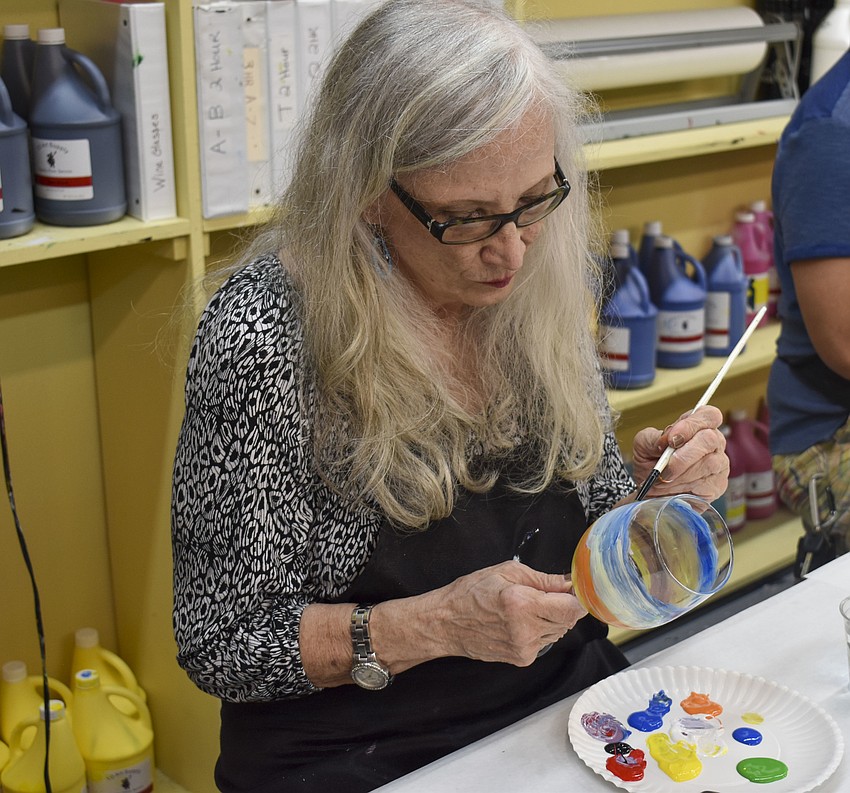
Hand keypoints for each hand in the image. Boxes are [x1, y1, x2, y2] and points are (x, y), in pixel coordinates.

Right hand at [432, 560, 586, 666]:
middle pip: (568, 620)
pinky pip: (545, 642)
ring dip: (551, 619)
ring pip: (559, 631)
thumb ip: (544, 579)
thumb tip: (571, 583)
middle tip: (541, 595)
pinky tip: (519, 623)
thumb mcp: (507, 572)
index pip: (572, 608)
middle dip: (562, 606)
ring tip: (525, 609)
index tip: (573, 591)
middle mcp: (526, 630)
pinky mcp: (522, 659)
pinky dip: (539, 631)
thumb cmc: (472, 593)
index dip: (577, 598)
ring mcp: (525, 648)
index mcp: (523, 604)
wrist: (447, 623)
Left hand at [631, 404, 728, 501]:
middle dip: (684, 454)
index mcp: (697, 427)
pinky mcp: (717, 485)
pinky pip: (707, 483)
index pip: (709, 415)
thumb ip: (653, 437)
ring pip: (709, 463)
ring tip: (665, 477)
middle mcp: (712, 443)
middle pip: (710, 438)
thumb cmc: (650, 464)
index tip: (672, 438)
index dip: (692, 424)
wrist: (649, 490)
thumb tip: (666, 439)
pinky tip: (674, 486)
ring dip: (681, 472)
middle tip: (665, 464)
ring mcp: (718, 464)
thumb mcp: (643, 446)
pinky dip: (685, 485)